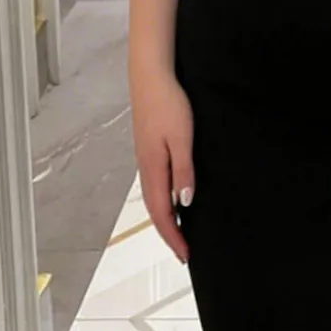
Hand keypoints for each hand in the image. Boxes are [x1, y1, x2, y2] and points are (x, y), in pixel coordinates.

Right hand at [132, 68, 194, 263]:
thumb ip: (184, 170)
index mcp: (153, 169)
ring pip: (153, 197)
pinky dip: (163, 199)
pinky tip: (173, 197)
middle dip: (168, 233)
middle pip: (154, 210)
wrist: (150, 75)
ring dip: (165, 218)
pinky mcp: (148, 148)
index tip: (185, 255)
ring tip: (179, 231)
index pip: (162, 214)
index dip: (173, 237)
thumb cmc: (168, 103)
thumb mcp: (182, 138)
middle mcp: (145, 168)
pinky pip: (154, 183)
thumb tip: (185, 203)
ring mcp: (145, 158)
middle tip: (184, 251)